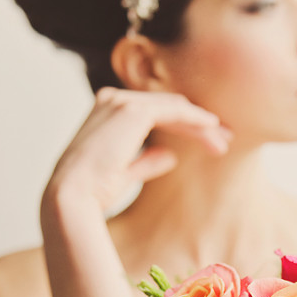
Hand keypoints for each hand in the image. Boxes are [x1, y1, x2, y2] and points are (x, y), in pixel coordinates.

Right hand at [44, 88, 230, 211]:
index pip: (154, 113)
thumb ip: (146, 161)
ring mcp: (121, 102)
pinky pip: (173, 110)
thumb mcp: (125, 173)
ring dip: (201, 125)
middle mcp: (112, 100)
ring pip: (173, 107)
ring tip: (223, 142)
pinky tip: (212, 128)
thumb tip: (170, 156)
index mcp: (106, 112)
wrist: (72, 196)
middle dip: (197, 125)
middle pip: (166, 107)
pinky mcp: (132, 111)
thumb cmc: (93, 191)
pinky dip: (195, 119)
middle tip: (224, 140)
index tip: (207, 142)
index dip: (182, 126)